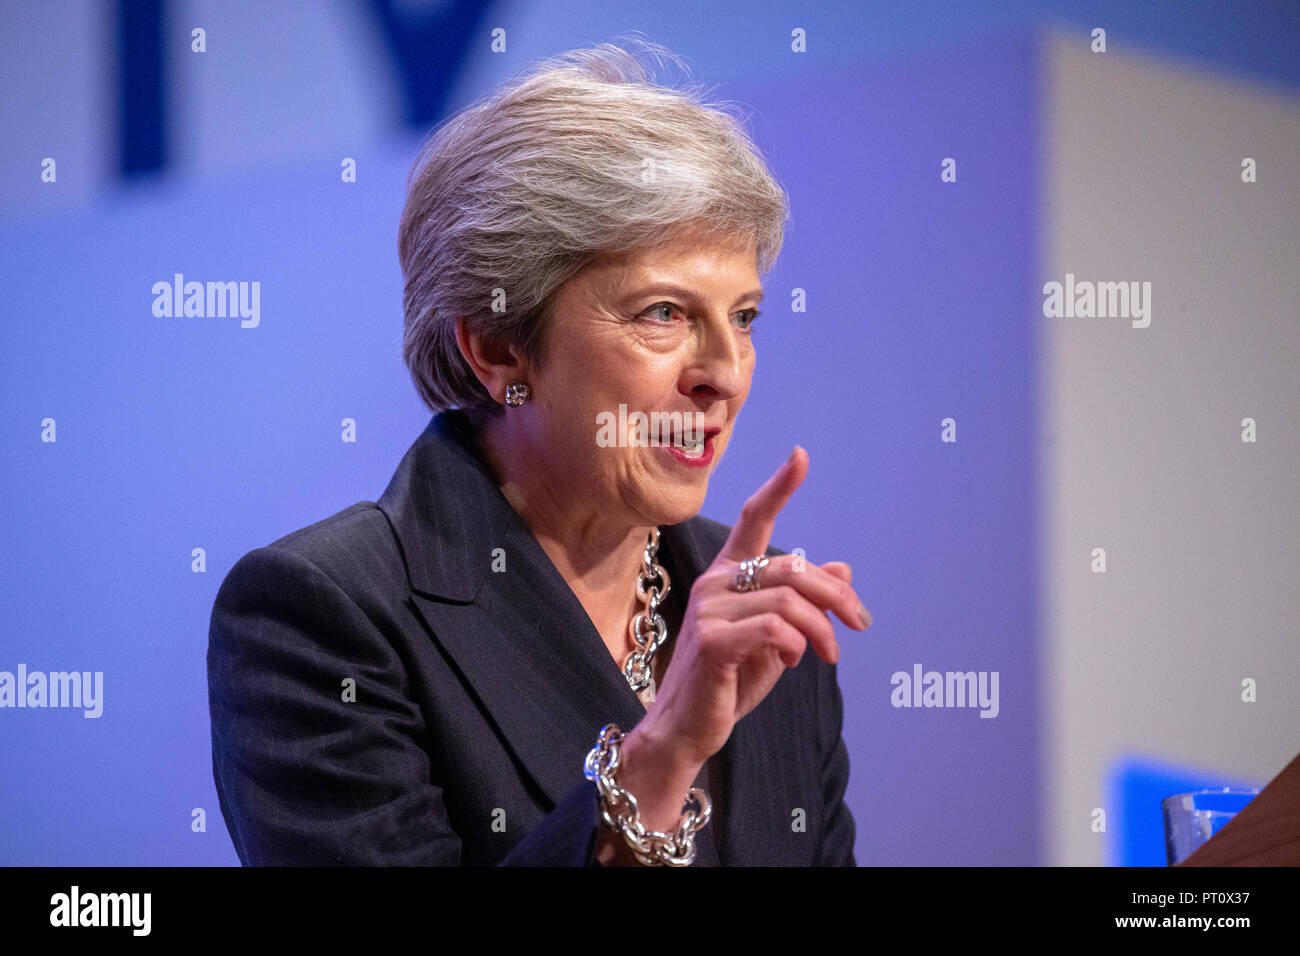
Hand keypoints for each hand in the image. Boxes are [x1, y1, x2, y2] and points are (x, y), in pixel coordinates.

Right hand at [632, 445, 870, 769]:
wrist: (688, 729)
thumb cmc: (728, 681)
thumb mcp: (777, 638)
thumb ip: (805, 603)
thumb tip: (844, 568)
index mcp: (729, 576)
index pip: (754, 520)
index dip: (779, 488)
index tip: (800, 456)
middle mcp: (715, 583)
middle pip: (793, 567)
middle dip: (836, 596)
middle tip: (860, 624)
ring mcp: (710, 609)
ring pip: (789, 600)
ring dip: (823, 629)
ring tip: (829, 654)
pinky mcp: (712, 641)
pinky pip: (774, 627)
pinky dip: (797, 644)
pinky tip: (793, 660)